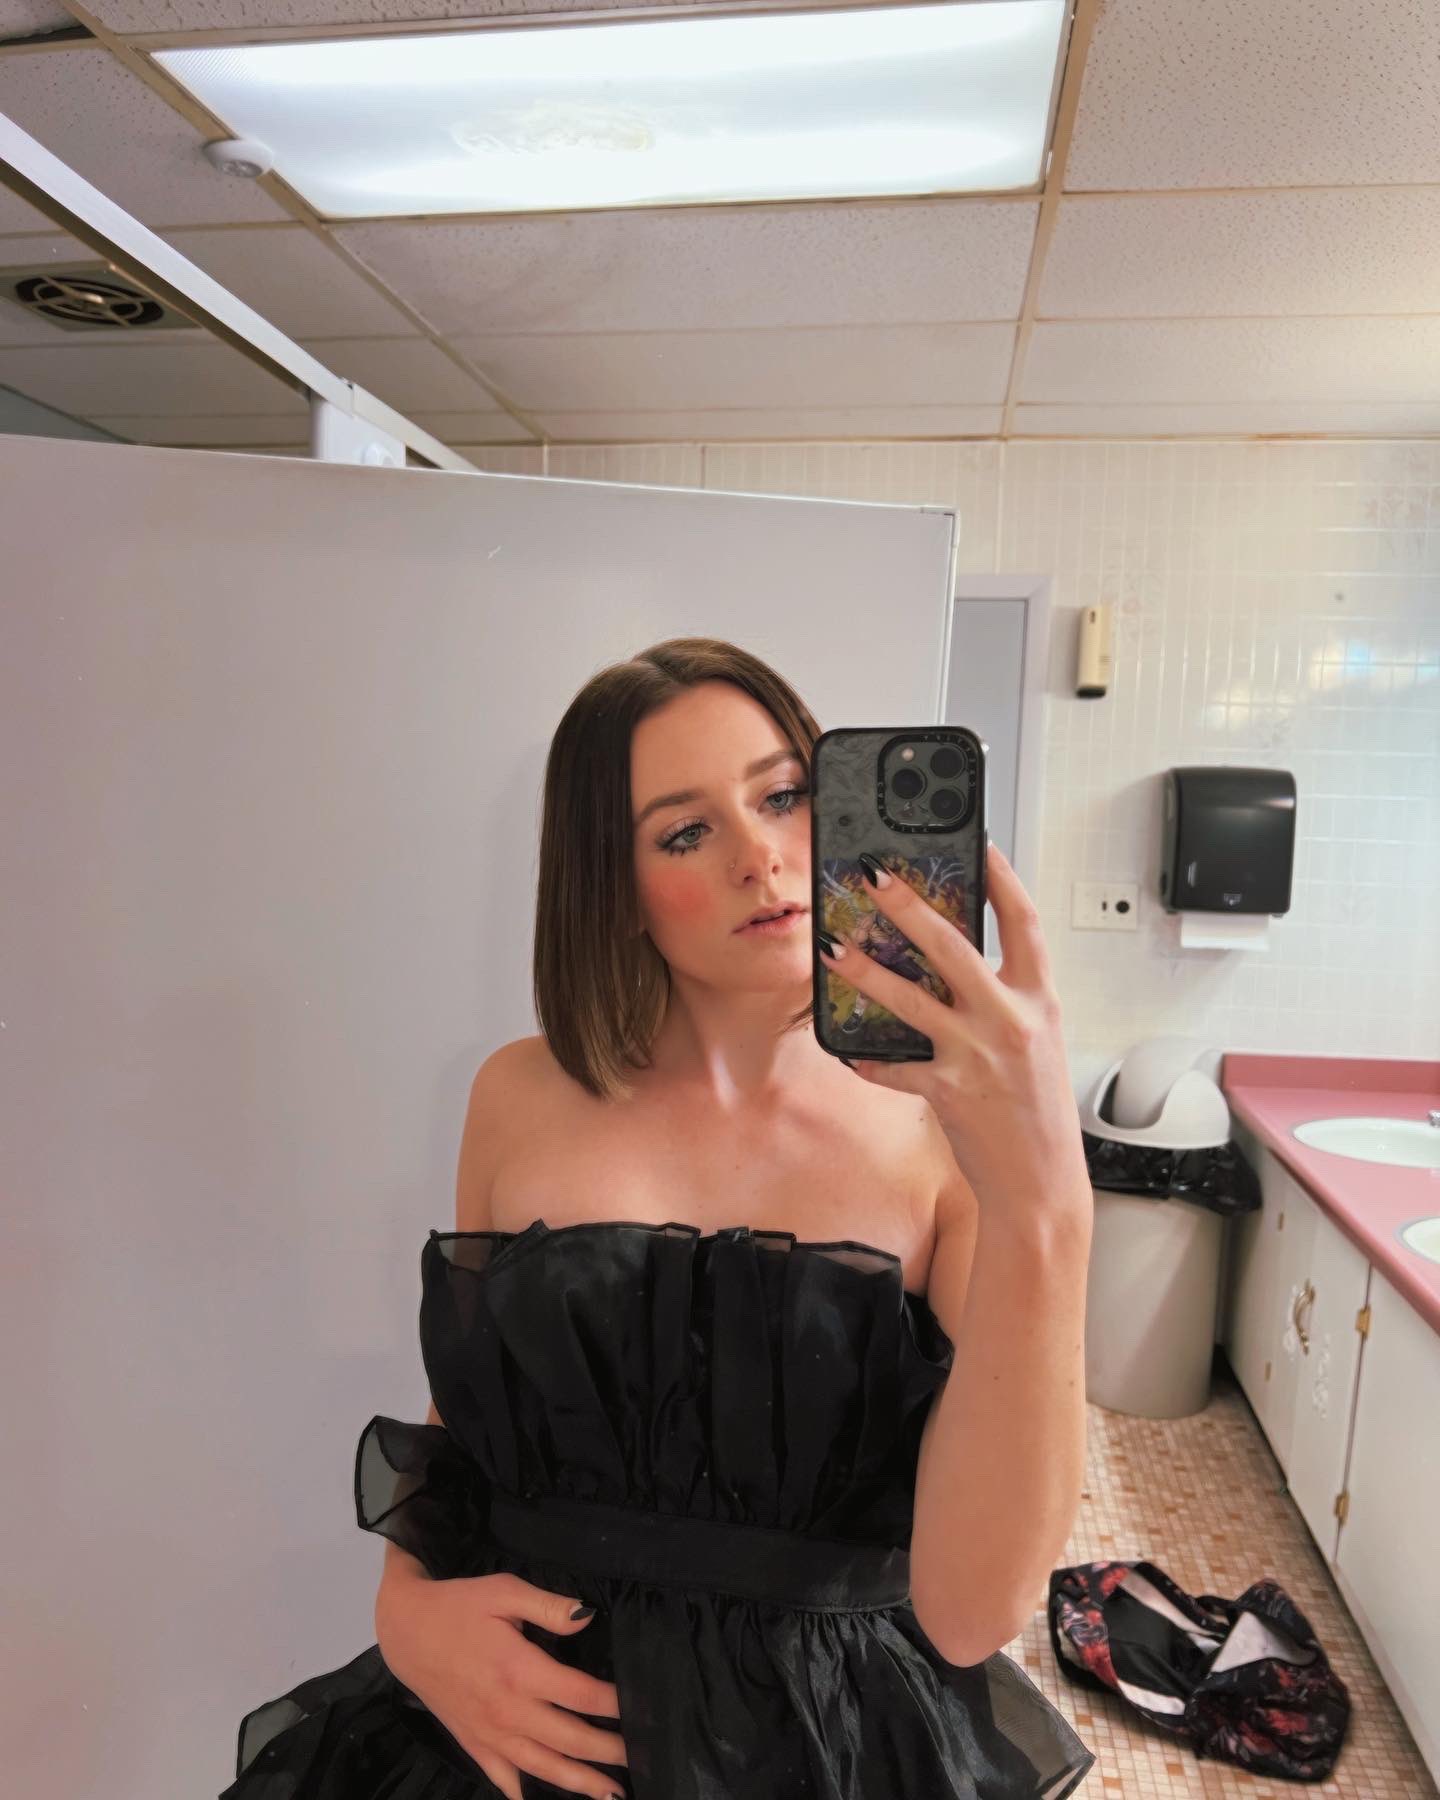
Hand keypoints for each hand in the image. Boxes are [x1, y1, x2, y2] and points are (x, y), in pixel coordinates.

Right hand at [375, 1569, 626, 1799]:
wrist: (405, 1632)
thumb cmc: (458, 1607)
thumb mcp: (504, 1591)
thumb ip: (549, 1607)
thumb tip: (588, 1617)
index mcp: (519, 1670)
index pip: (580, 1695)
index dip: (614, 1704)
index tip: (642, 1709)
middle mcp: (508, 1710)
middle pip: (568, 1738)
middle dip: (608, 1751)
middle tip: (641, 1758)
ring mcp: (489, 1734)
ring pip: (542, 1767)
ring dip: (578, 1782)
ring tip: (611, 1793)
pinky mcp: (473, 1744)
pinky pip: (503, 1778)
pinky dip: (526, 1792)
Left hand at [818, 840, 1088, 1216]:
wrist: (1043, 1180)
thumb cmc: (1036, 1109)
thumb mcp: (1034, 1039)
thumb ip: (1003, 997)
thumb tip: (951, 957)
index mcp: (1038, 999)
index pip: (1024, 921)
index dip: (1001, 877)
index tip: (976, 842)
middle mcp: (1011, 1019)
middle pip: (955, 946)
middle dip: (909, 906)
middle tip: (874, 877)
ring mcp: (978, 1054)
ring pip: (911, 999)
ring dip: (866, 971)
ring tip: (834, 950)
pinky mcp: (948, 1090)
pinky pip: (893, 1066)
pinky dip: (867, 1057)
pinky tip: (847, 1047)